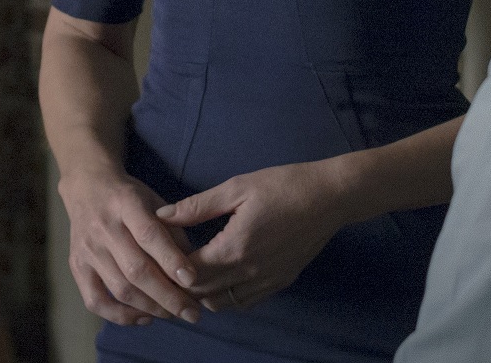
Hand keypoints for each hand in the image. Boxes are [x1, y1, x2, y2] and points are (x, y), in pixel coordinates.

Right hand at [59, 169, 202, 326]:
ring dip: (150, 308)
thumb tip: (192, 271)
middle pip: (136, 270)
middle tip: (191, 312)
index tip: (192, 280)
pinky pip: (95, 301)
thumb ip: (174, 231)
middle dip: (167, 296)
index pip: (149, 235)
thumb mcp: (155, 201)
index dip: (171, 260)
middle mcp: (103, 227)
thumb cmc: (129, 197)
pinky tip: (143, 318)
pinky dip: (120, 316)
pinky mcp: (76, 266)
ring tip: (173, 314)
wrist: (86, 187)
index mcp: (126, 203)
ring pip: (119, 289)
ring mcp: (87, 249)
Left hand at [155, 159, 351, 309]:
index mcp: (234, 248)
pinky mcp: (280, 282)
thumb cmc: (283, 185)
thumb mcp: (237, 187)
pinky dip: (227, 296)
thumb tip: (161, 215)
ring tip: (194, 272)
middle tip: (169, 266)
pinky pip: (245, 302)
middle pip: (201, 294)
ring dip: (203, 293)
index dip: (169, 267)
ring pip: (222, 304)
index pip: (188, 273)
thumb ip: (197, 206)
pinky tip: (223, 276)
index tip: (159, 254)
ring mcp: (266, 281)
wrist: (330, 197)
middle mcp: (249, 273)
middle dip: (182, 283)